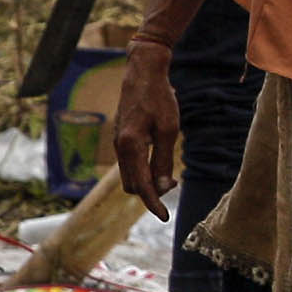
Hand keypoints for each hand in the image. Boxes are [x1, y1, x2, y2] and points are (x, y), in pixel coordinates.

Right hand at [113, 43, 182, 215]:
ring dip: (147, 182)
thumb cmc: (160, 99)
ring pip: (129, 176)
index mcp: (130, 146)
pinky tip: (159, 165)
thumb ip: (164, 160)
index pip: (140, 185)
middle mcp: (119, 148)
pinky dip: (142, 171)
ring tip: (170, 176)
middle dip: (150, 193)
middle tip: (174, 184)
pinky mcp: (121, 139)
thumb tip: (162, 187)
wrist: (142, 73)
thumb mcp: (169, 130)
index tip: (164, 217)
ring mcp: (118, 143)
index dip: (153, 203)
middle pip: (131, 185)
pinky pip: (130, 164)